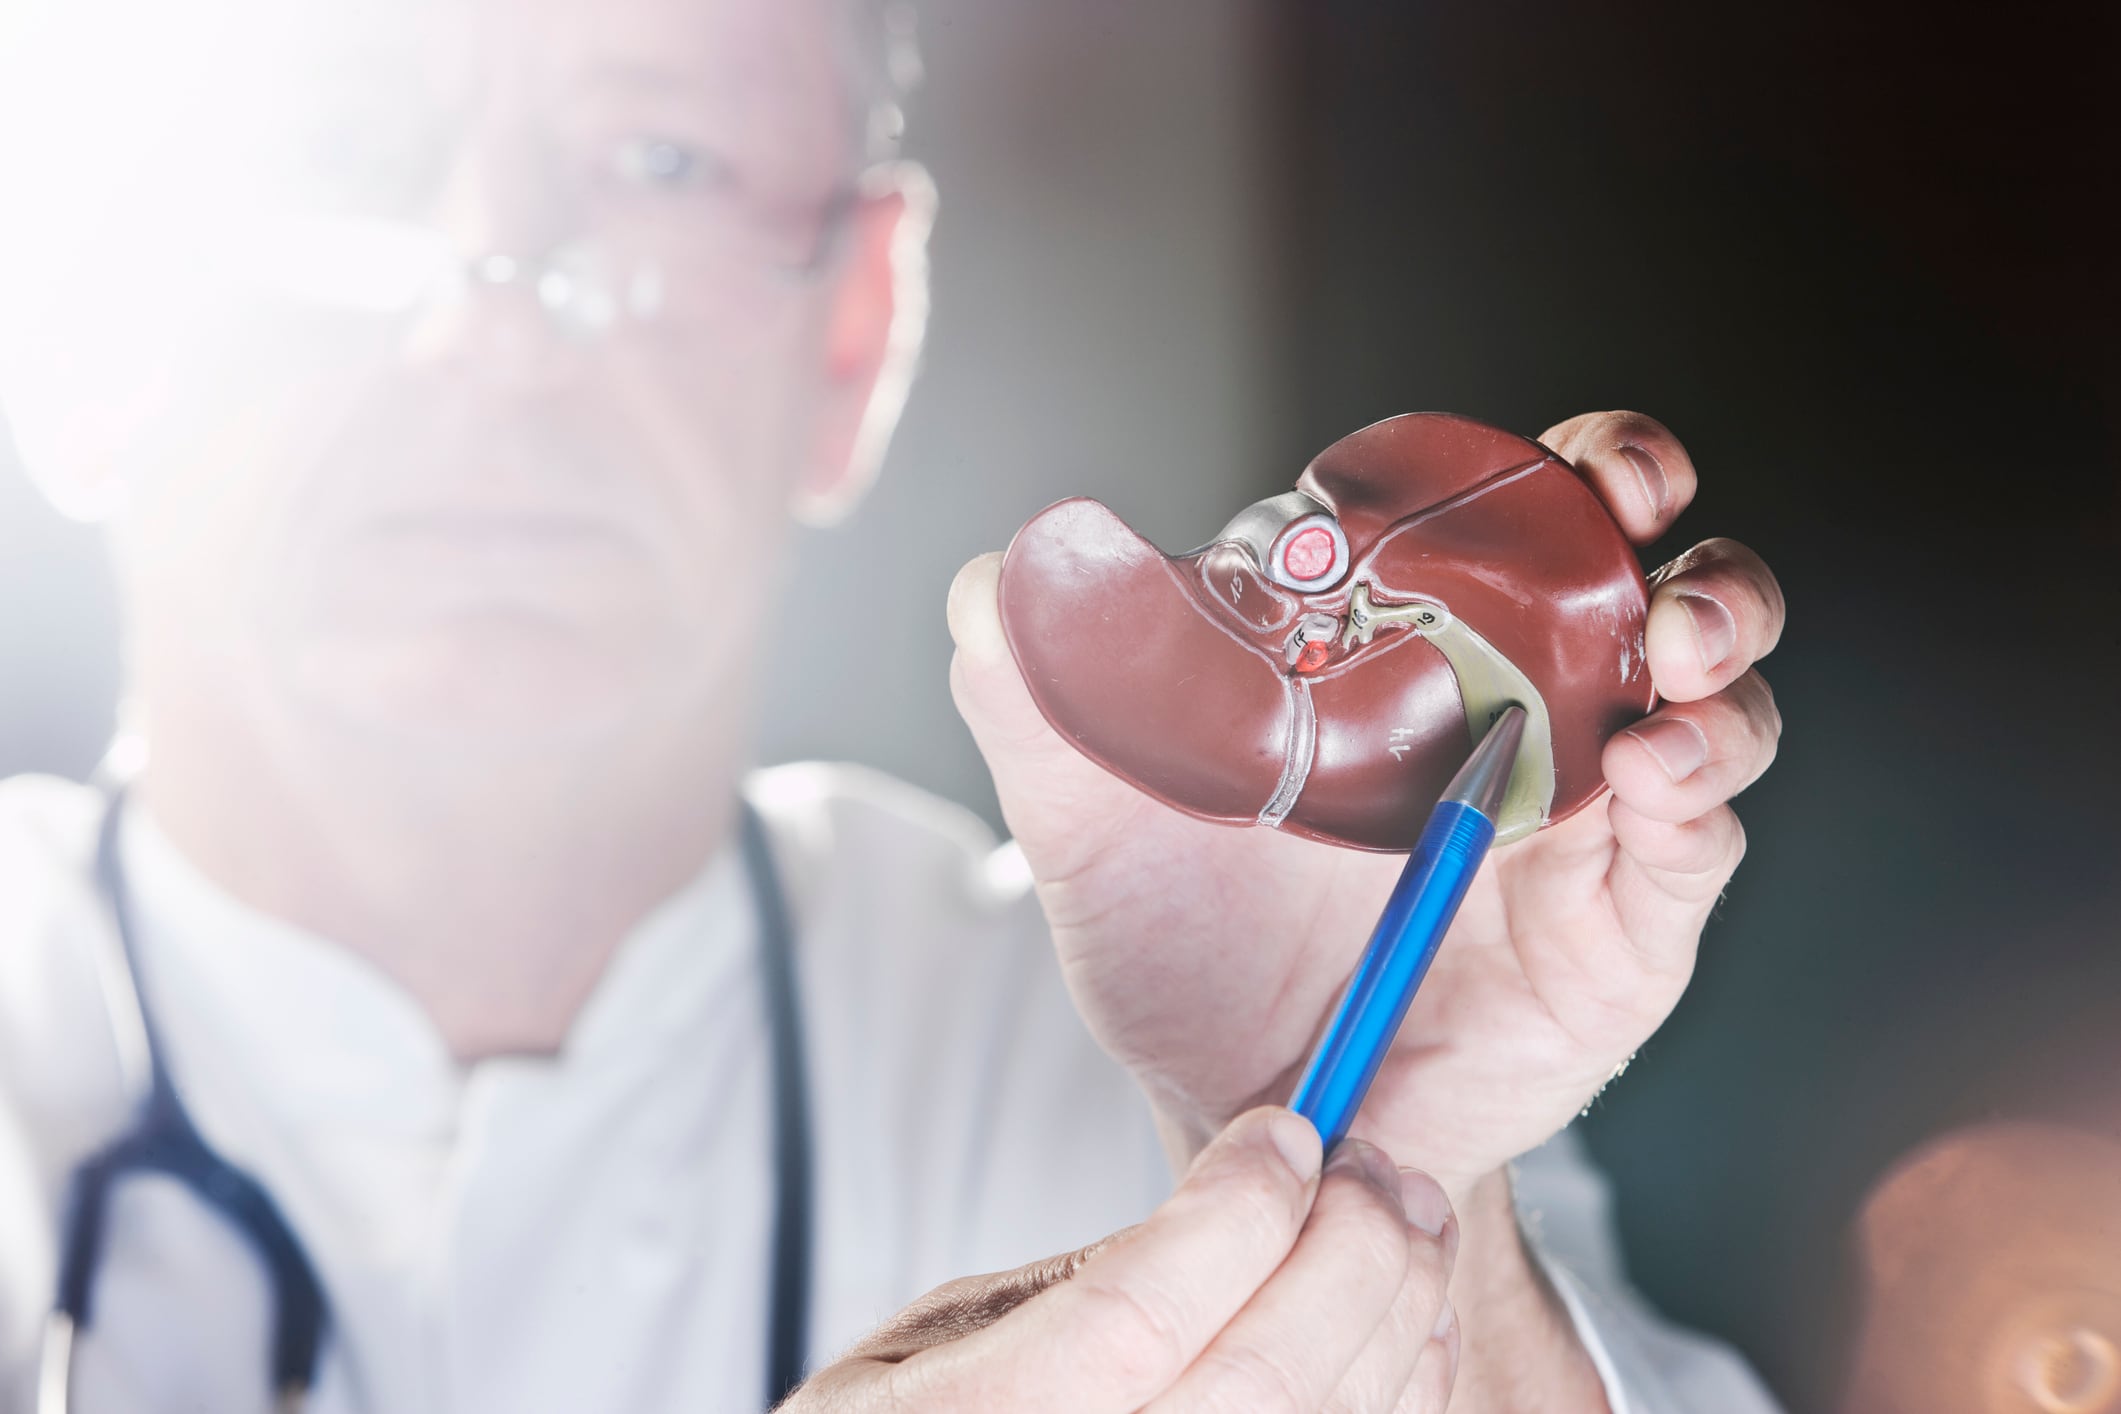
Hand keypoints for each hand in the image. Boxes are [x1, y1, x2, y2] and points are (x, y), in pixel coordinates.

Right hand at [785, 1108, 1458, 1412]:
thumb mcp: (930, 1347)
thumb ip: (1074, 1288)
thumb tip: (1233, 1208)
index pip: (1133, 1317)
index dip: (1234, 1210)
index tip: (1285, 1134)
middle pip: (1259, 1376)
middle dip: (1344, 1248)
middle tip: (1368, 1170)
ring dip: (1394, 1314)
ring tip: (1408, 1228)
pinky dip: (1402, 1395)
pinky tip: (1412, 1331)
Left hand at [950, 411, 1781, 1405]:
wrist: (1244, 1117)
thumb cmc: (1181, 950)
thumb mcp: (1094, 826)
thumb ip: (1042, 702)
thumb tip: (991, 578)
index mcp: (1413, 659)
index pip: (1516, 523)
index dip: (1565, 468)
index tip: (1573, 458)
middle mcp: (1522, 717)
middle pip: (1652, 590)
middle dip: (1683, 548)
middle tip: (1646, 521)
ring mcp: (1585, 821)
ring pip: (1712, 702)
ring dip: (1718, 665)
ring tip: (1675, 671)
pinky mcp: (1626, 925)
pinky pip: (1696, 842)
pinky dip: (1701, 795)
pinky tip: (1658, 781)